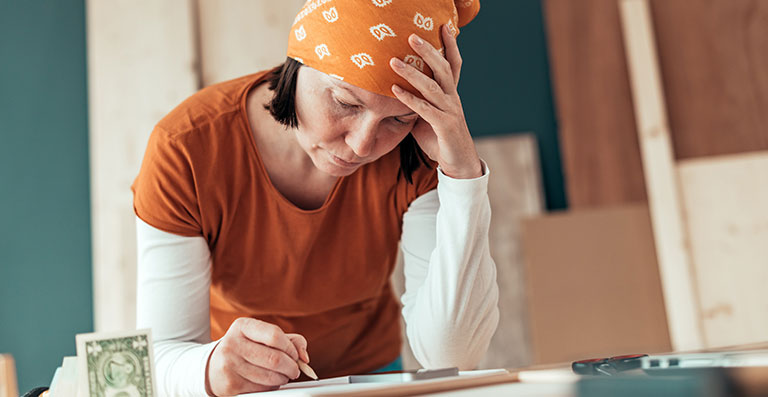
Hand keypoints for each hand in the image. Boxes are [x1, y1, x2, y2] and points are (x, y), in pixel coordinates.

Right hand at [206, 318, 309, 395]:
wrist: (212, 367)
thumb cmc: (246, 349)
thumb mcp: (262, 337)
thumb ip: (290, 340)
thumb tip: (304, 357)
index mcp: (242, 326)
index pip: (275, 335)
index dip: (290, 348)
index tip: (295, 356)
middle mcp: (233, 343)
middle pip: (275, 359)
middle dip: (291, 367)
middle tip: (294, 370)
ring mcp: (229, 364)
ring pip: (270, 376)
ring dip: (283, 379)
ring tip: (283, 376)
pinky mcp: (230, 384)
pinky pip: (262, 388)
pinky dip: (272, 387)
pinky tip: (269, 382)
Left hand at [390, 25, 482, 178]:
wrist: (459, 165)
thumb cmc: (441, 140)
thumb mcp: (428, 118)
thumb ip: (417, 103)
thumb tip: (397, 92)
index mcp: (451, 95)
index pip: (453, 65)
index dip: (450, 45)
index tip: (445, 25)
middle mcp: (453, 99)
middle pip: (443, 69)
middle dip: (428, 51)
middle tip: (412, 35)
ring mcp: (450, 112)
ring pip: (431, 87)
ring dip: (411, 72)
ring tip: (393, 61)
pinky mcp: (444, 126)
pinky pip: (424, 109)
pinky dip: (409, 99)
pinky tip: (394, 90)